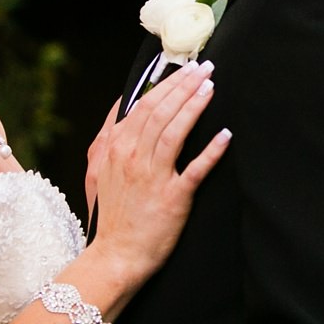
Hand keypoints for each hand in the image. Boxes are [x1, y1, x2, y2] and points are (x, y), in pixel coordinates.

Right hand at [85, 59, 230, 284]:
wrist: (116, 255)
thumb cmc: (113, 214)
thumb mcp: (98, 169)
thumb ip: (110, 135)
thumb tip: (122, 104)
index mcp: (117, 147)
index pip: (144, 105)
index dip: (167, 84)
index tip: (184, 68)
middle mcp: (133, 157)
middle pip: (161, 111)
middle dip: (185, 86)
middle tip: (205, 68)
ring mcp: (153, 176)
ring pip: (175, 131)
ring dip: (195, 106)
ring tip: (211, 88)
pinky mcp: (173, 197)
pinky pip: (195, 169)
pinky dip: (211, 150)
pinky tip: (225, 135)